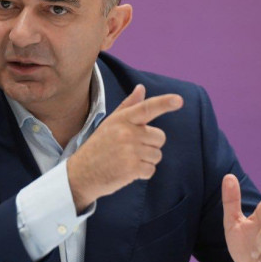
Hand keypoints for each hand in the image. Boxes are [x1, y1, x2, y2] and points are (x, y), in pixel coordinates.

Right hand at [67, 84, 182, 211]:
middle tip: (131, 149)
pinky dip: (143, 173)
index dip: (164, 103)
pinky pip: (151, 170)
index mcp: (122, 119)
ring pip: (157, 155)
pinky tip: (128, 171)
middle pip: (160, 137)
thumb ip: (129, 106)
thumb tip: (141, 88)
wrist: (81, 173)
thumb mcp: (111, 123)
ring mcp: (130, 151)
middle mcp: (127, 133)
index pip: (147, 108)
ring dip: (146, 160)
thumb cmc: (99, 146)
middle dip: (151, 145)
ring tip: (127, 160)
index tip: (179, 100)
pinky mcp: (131, 169)